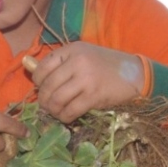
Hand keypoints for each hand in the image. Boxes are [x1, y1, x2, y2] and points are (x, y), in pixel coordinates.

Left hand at [29, 43, 144, 122]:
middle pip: (48, 85)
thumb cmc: (108, 65)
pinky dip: (65, 116)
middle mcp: (78, 62)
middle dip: (44, 99)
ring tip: (55, 112)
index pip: (43, 66)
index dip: (38, 81)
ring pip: (57, 99)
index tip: (42, 88)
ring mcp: (86, 79)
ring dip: (52, 110)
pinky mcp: (94, 96)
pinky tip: (67, 117)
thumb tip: (32, 71)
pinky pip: (71, 110)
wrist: (136, 73)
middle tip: (46, 105)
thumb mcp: (85, 56)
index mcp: (73, 50)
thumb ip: (63, 63)